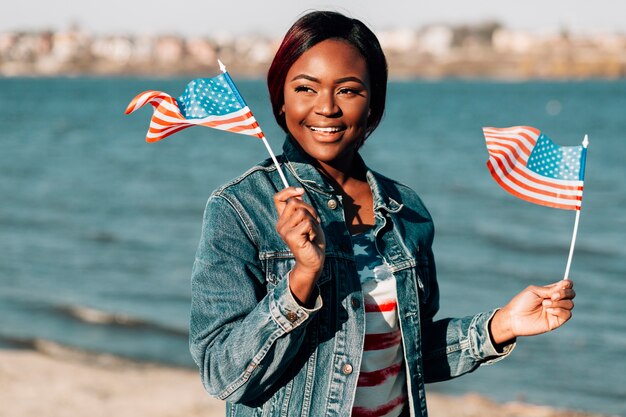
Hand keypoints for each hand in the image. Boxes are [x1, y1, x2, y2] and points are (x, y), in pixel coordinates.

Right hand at [273, 187, 325, 304]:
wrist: (314, 260)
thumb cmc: (313, 240)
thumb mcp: (309, 219)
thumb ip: (303, 208)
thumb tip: (299, 192)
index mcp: (283, 219)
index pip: (278, 198)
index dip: (288, 191)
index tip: (300, 191)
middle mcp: (281, 224)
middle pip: (294, 203)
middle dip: (310, 210)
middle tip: (313, 223)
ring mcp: (284, 231)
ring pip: (302, 212)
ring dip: (313, 221)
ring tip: (312, 232)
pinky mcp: (291, 237)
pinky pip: (307, 223)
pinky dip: (314, 229)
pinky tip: (311, 238)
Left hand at [490, 279, 575, 344]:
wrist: (514, 318)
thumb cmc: (521, 303)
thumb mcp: (535, 291)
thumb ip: (550, 289)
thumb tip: (565, 285)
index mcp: (549, 291)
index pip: (565, 286)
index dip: (568, 284)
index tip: (565, 283)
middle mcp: (555, 301)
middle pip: (571, 294)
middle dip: (565, 293)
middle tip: (553, 296)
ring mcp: (556, 311)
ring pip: (570, 304)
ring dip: (559, 303)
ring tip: (545, 304)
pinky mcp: (556, 321)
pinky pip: (567, 314)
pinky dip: (559, 311)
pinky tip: (548, 311)